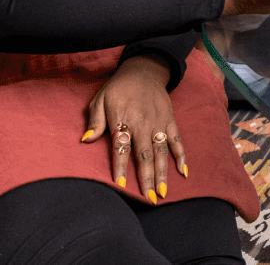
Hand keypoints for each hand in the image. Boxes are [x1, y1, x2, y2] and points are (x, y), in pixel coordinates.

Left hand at [81, 55, 185, 202]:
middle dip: (147, 177)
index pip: (121, 147)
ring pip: (161, 151)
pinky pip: (177, 140)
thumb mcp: (100, 99)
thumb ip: (95, 120)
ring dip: (163, 172)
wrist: (144, 70)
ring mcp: (158, 122)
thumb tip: (86, 140)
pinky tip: (183, 172)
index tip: (121, 184)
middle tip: (149, 198)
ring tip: (163, 192)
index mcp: (123, 118)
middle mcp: (142, 123)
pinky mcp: (170, 120)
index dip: (120, 166)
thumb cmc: (118, 88)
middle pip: (144, 154)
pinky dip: (181, 155)